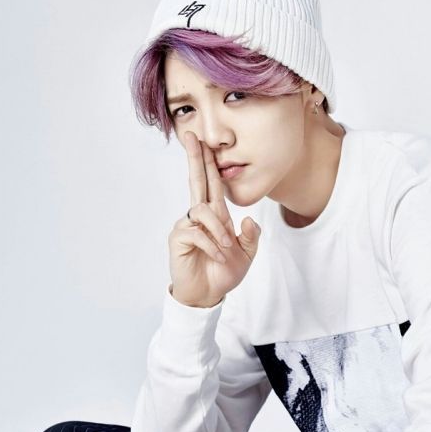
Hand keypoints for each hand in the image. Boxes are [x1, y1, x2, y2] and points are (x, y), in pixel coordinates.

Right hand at [168, 131, 260, 307]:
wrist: (208, 295)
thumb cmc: (223, 272)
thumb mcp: (247, 254)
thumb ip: (251, 236)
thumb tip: (249, 219)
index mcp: (216, 215)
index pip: (212, 183)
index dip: (208, 162)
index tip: (203, 141)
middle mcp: (199, 216)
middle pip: (196, 180)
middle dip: (195, 158)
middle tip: (191, 136)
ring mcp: (187, 226)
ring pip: (203, 211)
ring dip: (219, 230)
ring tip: (227, 249)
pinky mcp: (178, 238)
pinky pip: (196, 232)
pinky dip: (211, 245)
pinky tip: (217, 256)